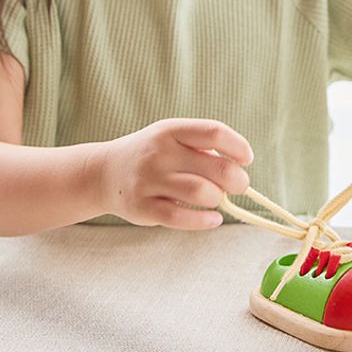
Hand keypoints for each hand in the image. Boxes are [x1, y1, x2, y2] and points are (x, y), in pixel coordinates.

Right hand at [96, 118, 252, 229]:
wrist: (105, 172)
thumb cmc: (152, 154)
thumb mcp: (171, 137)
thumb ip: (202, 148)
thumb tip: (239, 169)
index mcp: (171, 131)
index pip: (214, 132)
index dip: (238, 146)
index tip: (246, 159)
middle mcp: (159, 153)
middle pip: (216, 168)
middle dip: (237, 180)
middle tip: (239, 185)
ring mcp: (149, 181)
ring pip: (201, 193)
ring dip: (218, 199)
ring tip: (217, 199)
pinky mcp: (143, 208)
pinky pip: (181, 218)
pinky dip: (204, 221)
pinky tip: (213, 218)